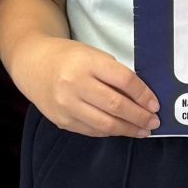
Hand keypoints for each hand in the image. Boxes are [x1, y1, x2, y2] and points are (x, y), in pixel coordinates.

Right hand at [8, 35, 157, 138]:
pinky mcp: (61, 120)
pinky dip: (110, 131)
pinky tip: (121, 130)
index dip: (143, 94)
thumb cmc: (68, 57)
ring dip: (128, 129)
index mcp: (86, 62)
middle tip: (154, 122)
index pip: (123, 80)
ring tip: (143, 131)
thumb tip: (141, 99)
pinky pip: (92, 130)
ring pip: (105, 124)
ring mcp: (66, 105)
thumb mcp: (92, 55)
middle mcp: (74, 84)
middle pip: (116, 105)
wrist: (32, 64)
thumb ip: (113, 74)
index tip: (155, 104)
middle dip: (139, 116)